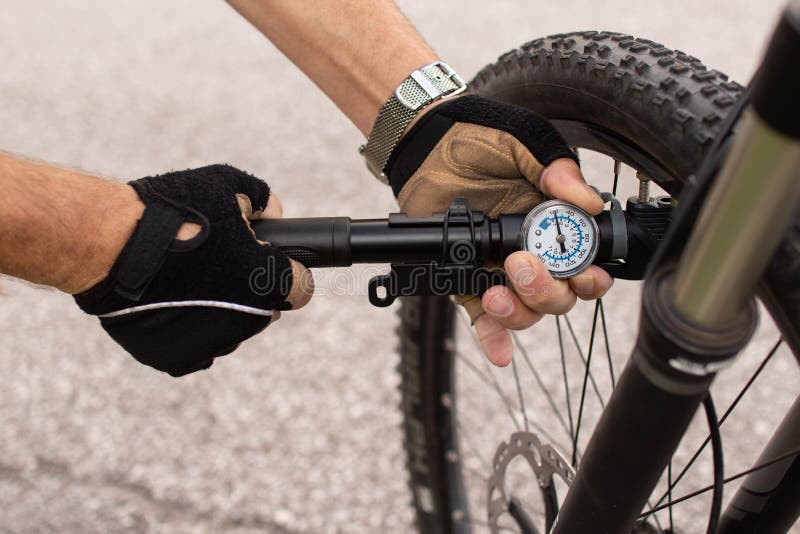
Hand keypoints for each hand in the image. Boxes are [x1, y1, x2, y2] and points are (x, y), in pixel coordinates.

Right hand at [74, 164, 311, 375]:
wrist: (111, 246)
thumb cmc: (173, 213)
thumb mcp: (228, 185)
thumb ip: (262, 199)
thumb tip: (274, 212)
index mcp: (269, 282)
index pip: (300, 289)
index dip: (288, 273)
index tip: (271, 262)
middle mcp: (249, 321)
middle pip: (263, 310)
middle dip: (249, 290)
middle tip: (217, 264)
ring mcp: (213, 344)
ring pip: (229, 329)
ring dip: (218, 309)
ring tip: (186, 278)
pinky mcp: (178, 359)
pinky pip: (194, 345)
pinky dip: (187, 328)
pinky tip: (170, 300)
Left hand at [388, 95, 612, 365]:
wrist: (425, 145)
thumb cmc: (477, 139)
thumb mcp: (522, 142)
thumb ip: (554, 168)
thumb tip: (589, 202)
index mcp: (552, 225)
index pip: (584, 264)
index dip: (590, 278)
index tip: (586, 276)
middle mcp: (532, 254)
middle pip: (558, 297)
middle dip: (546, 290)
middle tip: (520, 264)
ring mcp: (499, 271)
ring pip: (526, 312)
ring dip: (519, 311)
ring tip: (494, 291)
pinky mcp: (467, 281)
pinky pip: (484, 319)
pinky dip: (494, 338)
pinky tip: (500, 354)